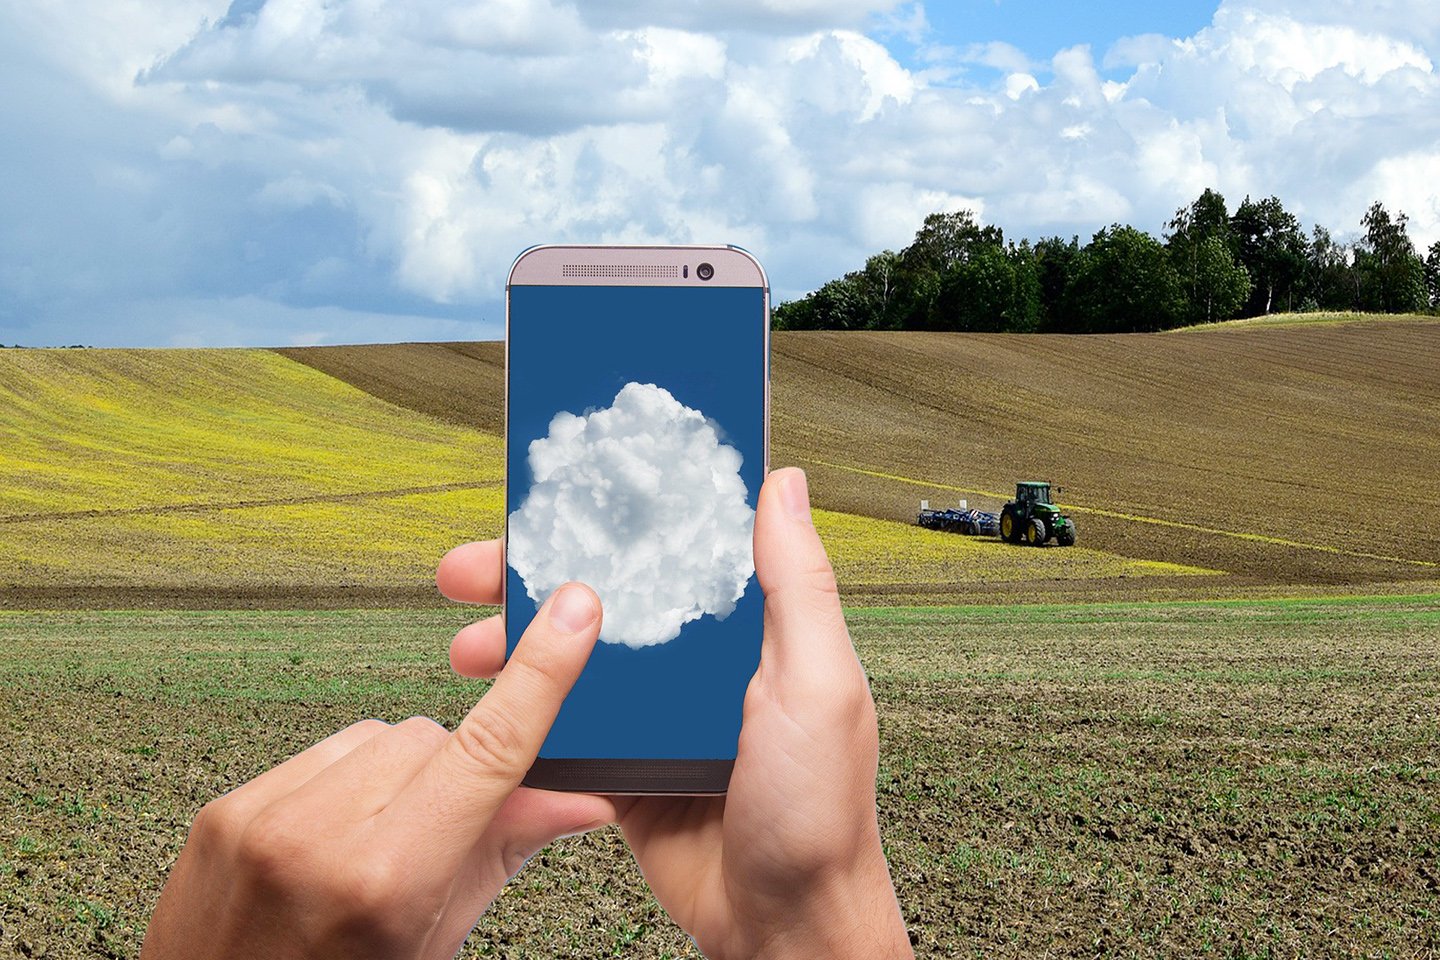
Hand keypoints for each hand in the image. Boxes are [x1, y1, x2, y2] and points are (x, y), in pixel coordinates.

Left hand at [142, 582, 613, 959]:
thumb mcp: (436, 941)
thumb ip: (504, 851)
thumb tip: (582, 797)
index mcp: (389, 879)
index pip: (487, 751)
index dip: (539, 676)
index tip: (573, 612)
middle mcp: (320, 836)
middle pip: (433, 737)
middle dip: (454, 774)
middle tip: (441, 838)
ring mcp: (263, 816)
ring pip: (379, 735)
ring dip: (396, 774)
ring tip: (375, 845)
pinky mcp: (226, 807)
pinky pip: (320, 752)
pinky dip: (344, 782)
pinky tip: (332, 838)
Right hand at [445, 468, 911, 959]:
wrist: (783, 926)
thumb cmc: (820, 809)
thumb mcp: (817, 683)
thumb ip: (797, 587)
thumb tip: (782, 484)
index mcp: (751, 630)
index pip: (678, 549)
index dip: (619, 514)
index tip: (560, 488)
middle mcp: (700, 664)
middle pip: (609, 597)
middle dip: (539, 576)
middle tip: (475, 567)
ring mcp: (659, 716)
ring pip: (575, 658)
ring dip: (518, 641)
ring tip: (469, 642)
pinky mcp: (625, 767)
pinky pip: (566, 727)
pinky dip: (526, 710)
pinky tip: (489, 698)